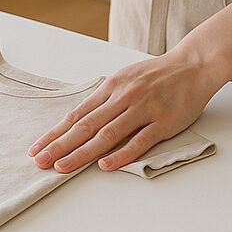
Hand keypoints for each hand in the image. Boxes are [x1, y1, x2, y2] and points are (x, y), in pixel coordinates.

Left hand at [26, 46, 224, 173]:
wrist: (193, 65)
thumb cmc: (158, 74)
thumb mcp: (127, 78)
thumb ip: (107, 98)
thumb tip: (81, 119)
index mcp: (112, 86)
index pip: (78, 113)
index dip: (57, 132)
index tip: (38, 147)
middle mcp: (124, 96)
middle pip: (86, 125)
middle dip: (60, 145)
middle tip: (40, 162)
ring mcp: (143, 109)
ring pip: (107, 134)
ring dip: (82, 152)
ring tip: (63, 166)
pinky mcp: (163, 122)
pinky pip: (139, 141)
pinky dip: (120, 155)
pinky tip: (105, 166)